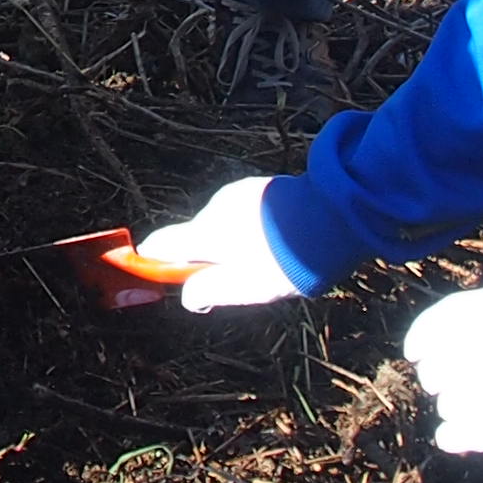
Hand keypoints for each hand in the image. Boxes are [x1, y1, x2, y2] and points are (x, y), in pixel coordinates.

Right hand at [132, 176, 306, 312]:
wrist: (326, 220)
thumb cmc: (280, 260)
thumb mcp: (244, 288)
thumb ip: (209, 291)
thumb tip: (189, 296)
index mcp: (203, 234)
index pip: (161, 243)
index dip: (156, 258)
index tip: (158, 269)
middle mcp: (214, 208)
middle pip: (198, 234)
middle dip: (210, 254)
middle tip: (239, 276)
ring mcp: (238, 193)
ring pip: (225, 221)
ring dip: (236, 238)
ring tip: (269, 257)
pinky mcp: (262, 186)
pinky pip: (247, 209)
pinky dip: (254, 224)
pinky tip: (279, 239)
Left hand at [401, 269, 482, 450]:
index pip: (437, 326)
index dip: (423, 339)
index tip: (416, 350)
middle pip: (439, 369)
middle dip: (441, 373)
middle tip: (448, 376)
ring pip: (452, 405)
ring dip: (454, 404)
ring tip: (464, 404)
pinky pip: (471, 437)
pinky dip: (458, 438)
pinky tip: (450, 437)